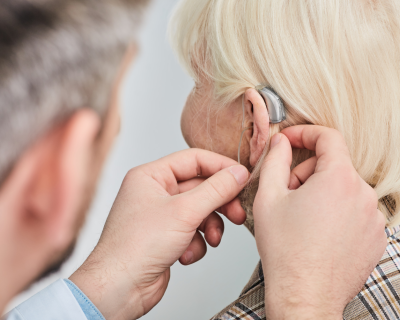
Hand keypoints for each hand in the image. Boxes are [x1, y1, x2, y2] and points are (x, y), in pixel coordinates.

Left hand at [70, 149, 248, 319]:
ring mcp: (161, 215)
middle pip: (200, 187)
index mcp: (151, 176)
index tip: (242, 177)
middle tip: (237, 213)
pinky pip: (193, 231)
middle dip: (219, 203)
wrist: (119, 288)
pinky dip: (196, 244)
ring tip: (212, 240)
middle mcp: (155, 192)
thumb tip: (238, 174)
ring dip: (210, 227)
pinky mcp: (166, 236)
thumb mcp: (184, 212)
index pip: (194, 160)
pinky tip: (186, 254)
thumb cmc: (135, 247)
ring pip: (200, 211)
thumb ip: (216, 190)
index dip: (221, 167)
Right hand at [253, 126, 386, 319]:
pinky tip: (319, 231)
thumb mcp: (269, 196)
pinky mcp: (376, 237)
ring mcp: (373, 218)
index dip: (306, 133)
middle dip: (308, 172)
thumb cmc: (285, 249)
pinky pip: (356, 210)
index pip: (328, 138)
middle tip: (288, 193)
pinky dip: (337, 212)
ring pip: (344, 188)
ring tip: (302, 217)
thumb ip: (275, 159)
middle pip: (334, 165)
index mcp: (338, 179)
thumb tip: (281, 142)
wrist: (304, 294)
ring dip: (322, 193)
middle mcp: (363, 195)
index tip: (292, 140)